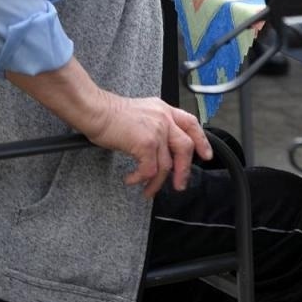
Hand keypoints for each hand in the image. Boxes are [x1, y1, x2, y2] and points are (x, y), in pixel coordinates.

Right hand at [85, 93, 210, 198]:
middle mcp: (165, 119)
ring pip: (167, 164)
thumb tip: (161, 146)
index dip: (202, 141)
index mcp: (165, 110)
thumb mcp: (143, 112)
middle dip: (184, 170)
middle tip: (179, 185)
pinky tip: (132, 180)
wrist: (96, 110)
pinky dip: (141, 179)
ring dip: (157, 182)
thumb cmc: (111, 114)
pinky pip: (150, 170)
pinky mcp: (146, 143)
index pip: (192, 124)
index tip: (206, 155)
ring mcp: (157, 131)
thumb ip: (156, 123)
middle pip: (185, 147)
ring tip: (148, 190)